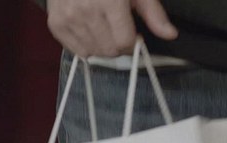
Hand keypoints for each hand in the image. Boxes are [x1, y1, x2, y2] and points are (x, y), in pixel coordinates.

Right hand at [46, 0, 177, 57]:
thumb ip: (153, 13)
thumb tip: (170, 34)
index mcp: (109, 1)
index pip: (124, 42)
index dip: (133, 40)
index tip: (132, 32)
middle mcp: (86, 10)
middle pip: (110, 50)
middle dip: (118, 44)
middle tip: (116, 28)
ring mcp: (68, 17)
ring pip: (94, 53)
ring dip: (102, 45)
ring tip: (102, 26)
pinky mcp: (56, 23)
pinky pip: (76, 51)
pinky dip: (85, 45)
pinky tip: (88, 29)